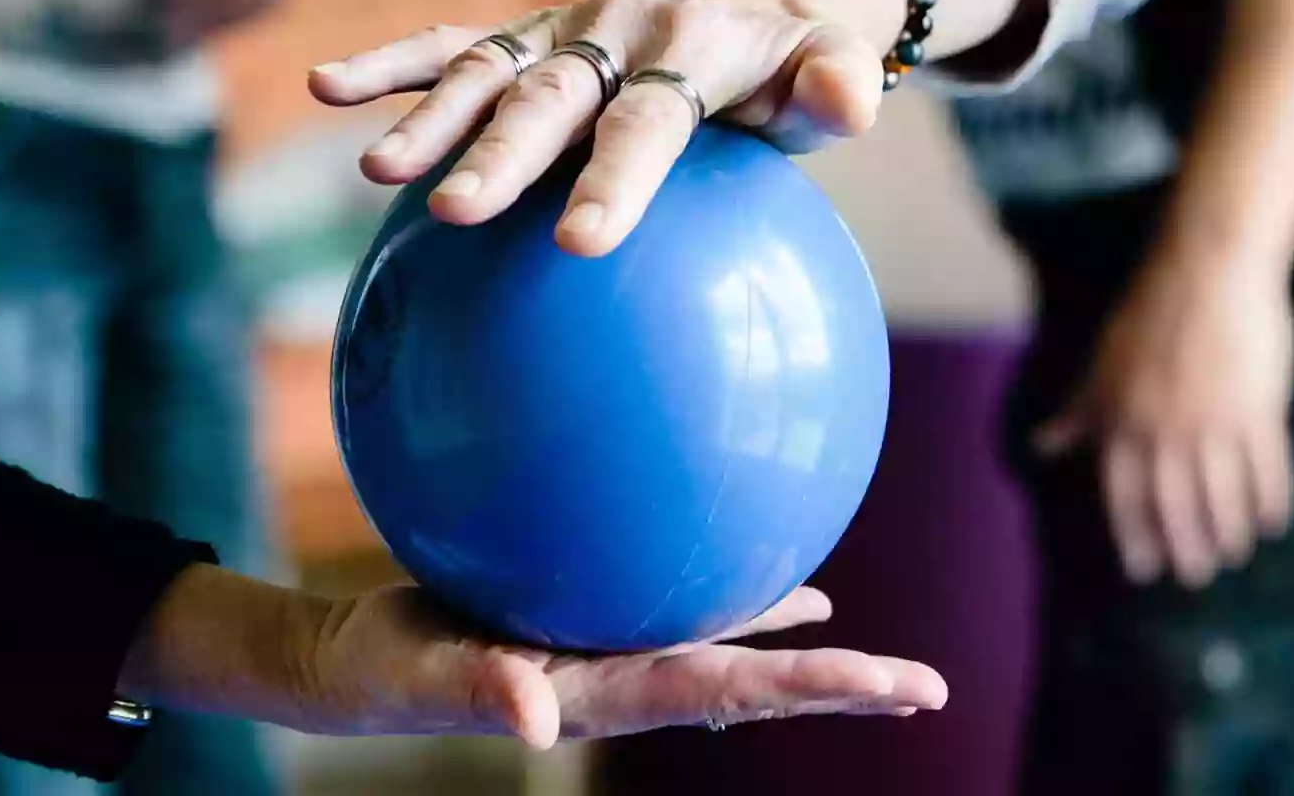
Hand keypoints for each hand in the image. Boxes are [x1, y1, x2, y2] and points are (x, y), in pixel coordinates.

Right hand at [121, 566, 945, 747]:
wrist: (364, 658)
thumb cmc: (389, 670)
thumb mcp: (423, 674)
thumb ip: (484, 692)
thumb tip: (542, 720)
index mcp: (613, 692)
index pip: (734, 691)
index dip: (819, 688)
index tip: (902, 686)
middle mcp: (637, 676)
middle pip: (761, 681)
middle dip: (846, 686)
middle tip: (930, 686)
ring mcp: (625, 652)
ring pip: (736, 650)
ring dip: (808, 654)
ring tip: (879, 654)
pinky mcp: (601, 620)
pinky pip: (688, 603)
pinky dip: (744, 594)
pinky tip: (788, 572)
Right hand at [305, 0, 930, 256]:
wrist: (750, 8)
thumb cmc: (790, 70)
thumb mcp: (828, 73)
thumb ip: (835, 89)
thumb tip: (849, 99)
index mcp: (693, 48)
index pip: (649, 120)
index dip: (615, 178)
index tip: (579, 245)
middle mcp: (615, 31)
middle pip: (553, 98)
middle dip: (502, 154)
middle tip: (456, 212)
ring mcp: (560, 32)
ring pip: (487, 73)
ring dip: (430, 118)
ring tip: (375, 170)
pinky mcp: (523, 37)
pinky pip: (451, 47)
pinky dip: (392, 65)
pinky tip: (329, 89)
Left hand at [1035, 247, 1293, 588]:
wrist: (1207, 271)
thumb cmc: (1148, 315)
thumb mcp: (1100, 366)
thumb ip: (1078, 413)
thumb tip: (1041, 447)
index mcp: (1121, 425)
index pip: (1124, 497)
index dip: (1134, 536)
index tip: (1144, 569)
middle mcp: (1164, 434)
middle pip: (1175, 507)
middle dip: (1186, 547)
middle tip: (1196, 575)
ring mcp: (1213, 426)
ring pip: (1222, 497)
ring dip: (1228, 532)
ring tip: (1234, 552)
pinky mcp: (1258, 412)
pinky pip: (1267, 471)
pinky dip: (1270, 501)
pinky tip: (1272, 522)